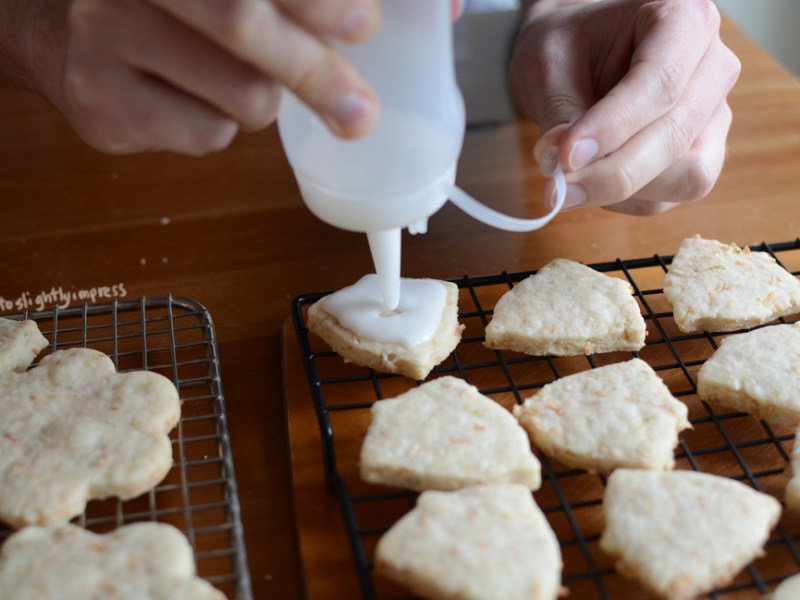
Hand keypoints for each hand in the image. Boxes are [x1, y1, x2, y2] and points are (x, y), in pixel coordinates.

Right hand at [3, 0, 382, 154]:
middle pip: (241, 23)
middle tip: (359, 112)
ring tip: (243, 81)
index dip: (317, 1)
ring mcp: (102, 38)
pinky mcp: (99, 104)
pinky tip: (194, 101)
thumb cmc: (180, 6)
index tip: (364, 24)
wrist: (62, 30)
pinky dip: (223, 128)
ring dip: (266, 102)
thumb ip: (318, 0)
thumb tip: (446, 8)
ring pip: (238, 97)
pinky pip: (205, 137)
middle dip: (317, 73)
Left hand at [509, 0, 740, 215]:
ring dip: (617, 191)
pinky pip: (665, 199)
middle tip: (555, 186)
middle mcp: (711, 68)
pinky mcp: (696, 159)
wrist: (573, 55)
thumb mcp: (549, 65)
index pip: (662, 82)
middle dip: (611, 172)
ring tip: (568, 178)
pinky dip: (620, 200)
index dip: (614, 127)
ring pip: (682, 178)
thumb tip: (567, 170)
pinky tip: (587, 180)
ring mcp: (710, 118)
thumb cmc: (566, 47)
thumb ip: (562, 116)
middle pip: (676, 137)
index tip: (566, 156)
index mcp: (684, 20)